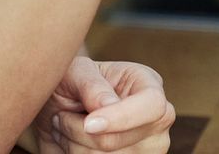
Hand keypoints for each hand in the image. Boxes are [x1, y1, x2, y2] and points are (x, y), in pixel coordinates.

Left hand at [35, 56, 174, 153]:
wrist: (62, 110)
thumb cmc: (73, 84)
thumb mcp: (78, 72)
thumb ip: (93, 85)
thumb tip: (109, 104)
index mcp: (149, 85)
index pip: (152, 105)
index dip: (121, 117)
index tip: (88, 123)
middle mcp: (157, 120)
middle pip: (116, 141)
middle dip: (78, 130)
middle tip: (62, 116)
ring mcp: (148, 149)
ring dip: (73, 145)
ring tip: (66, 127)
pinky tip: (73, 143)